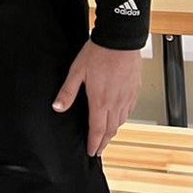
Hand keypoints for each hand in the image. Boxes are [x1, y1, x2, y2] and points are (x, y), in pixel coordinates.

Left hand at [52, 39, 140, 155]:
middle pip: (111, 129)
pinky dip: (123, 119)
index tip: (91, 152)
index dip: (94, 143)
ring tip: (107, 137)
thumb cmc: (98, 53)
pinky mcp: (135, 90)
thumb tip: (57, 107)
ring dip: (113, 132)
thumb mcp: (76, 72)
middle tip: (98, 150)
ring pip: (121, 121)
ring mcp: (127, 97)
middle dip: (104, 142)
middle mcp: (116, 102)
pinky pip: (129, 110)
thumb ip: (67, 92)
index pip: (97, 129)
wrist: (120, 41)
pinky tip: (119, 118)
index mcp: (100, 101)